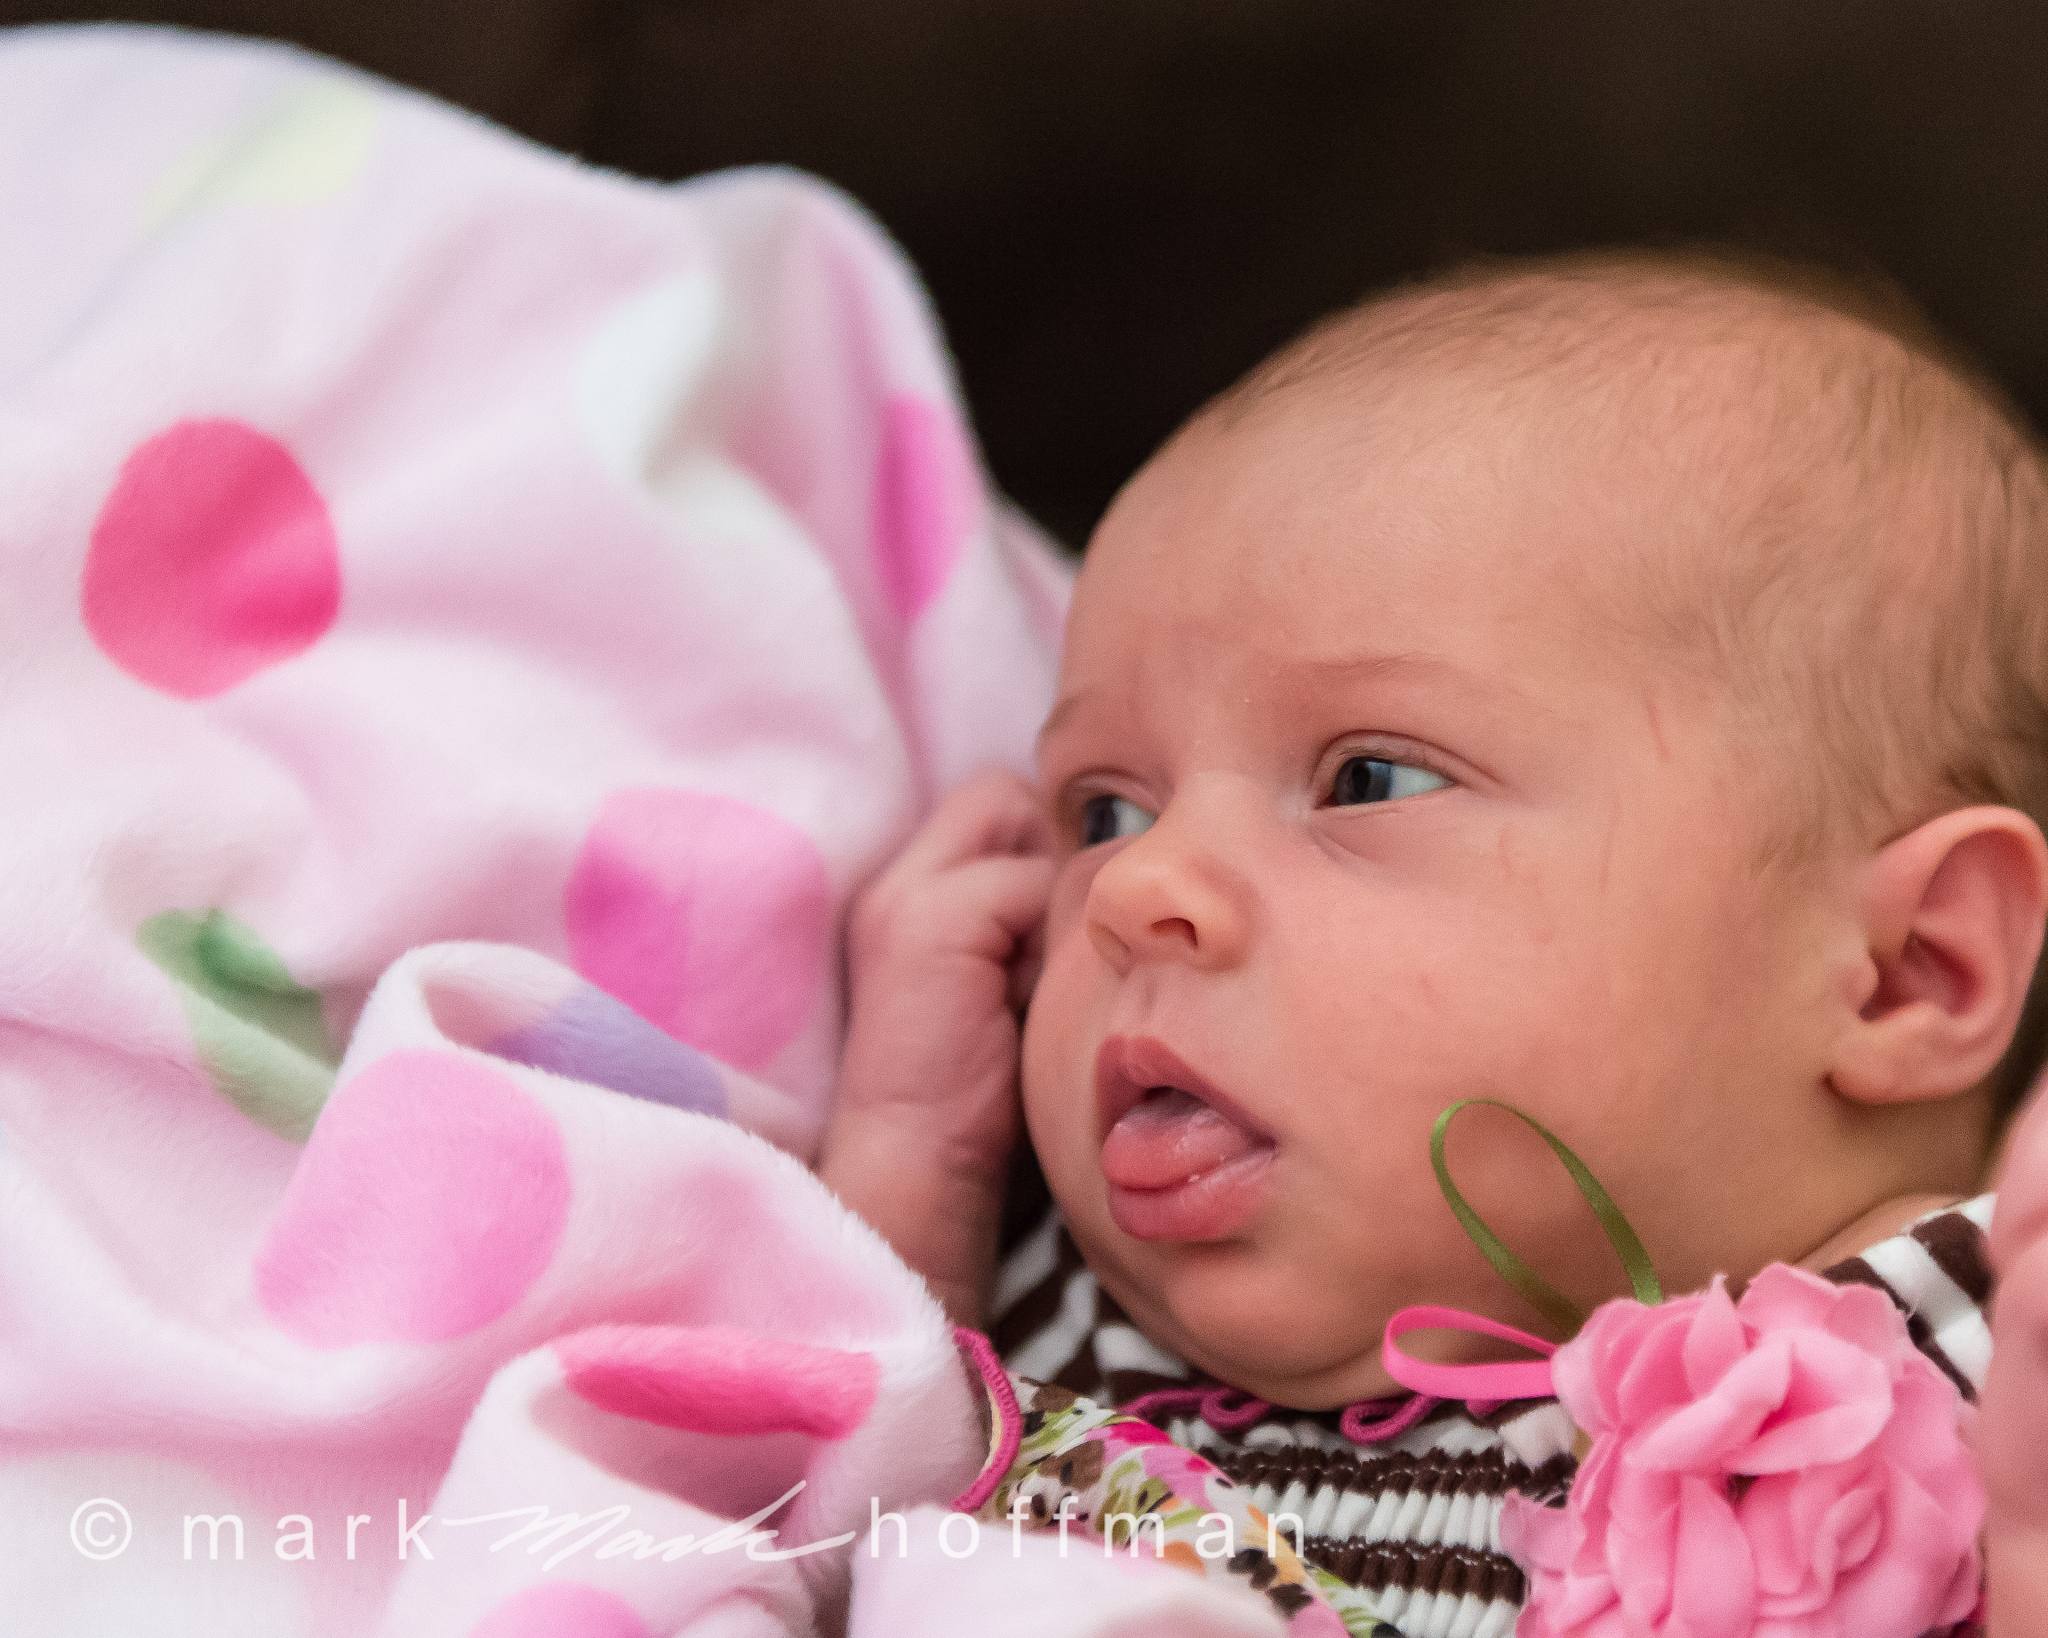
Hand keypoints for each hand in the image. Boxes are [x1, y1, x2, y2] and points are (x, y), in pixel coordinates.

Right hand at [820, 769, 1055, 1322]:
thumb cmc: (978, 1105)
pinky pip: (1029, 883)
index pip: (996, 807)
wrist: (917, 1172)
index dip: (1040, 856)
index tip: (1052, 939)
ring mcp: (906, 893)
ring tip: (1032, 983)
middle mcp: (895, 878)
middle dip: (1047, 859)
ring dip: (1050, 896)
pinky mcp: (930, 920)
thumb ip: (1028, 927)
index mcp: (906, 894)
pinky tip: (1020, 1003)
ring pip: (1024, 828)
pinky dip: (1044, 939)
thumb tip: (1107, 881)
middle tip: (1046, 953)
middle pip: (1006, 798)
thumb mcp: (1008, 992)